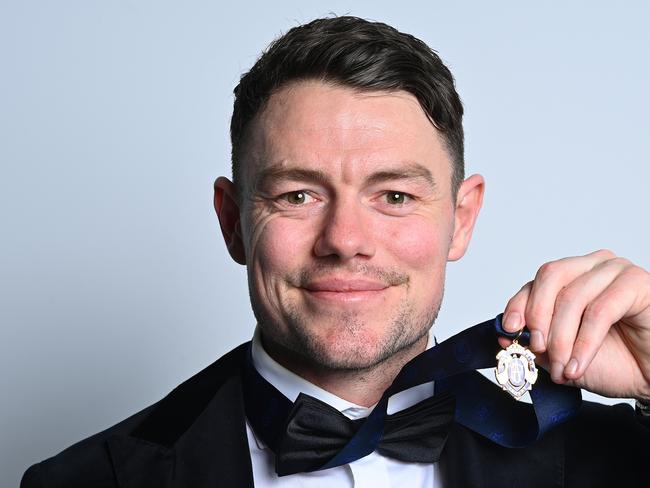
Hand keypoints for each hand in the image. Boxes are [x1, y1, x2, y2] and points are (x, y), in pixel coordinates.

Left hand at [500, 249, 649, 399]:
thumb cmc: (615, 361)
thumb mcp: (562, 353)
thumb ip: (535, 341)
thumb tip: (504, 334)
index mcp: (572, 276)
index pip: (536, 281)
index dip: (519, 305)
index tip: (509, 330)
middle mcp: (592, 267)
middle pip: (550, 277)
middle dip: (538, 317)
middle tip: (538, 349)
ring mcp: (616, 271)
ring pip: (572, 297)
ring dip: (562, 339)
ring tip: (562, 368)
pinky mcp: (637, 285)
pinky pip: (599, 312)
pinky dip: (584, 343)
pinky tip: (577, 365)